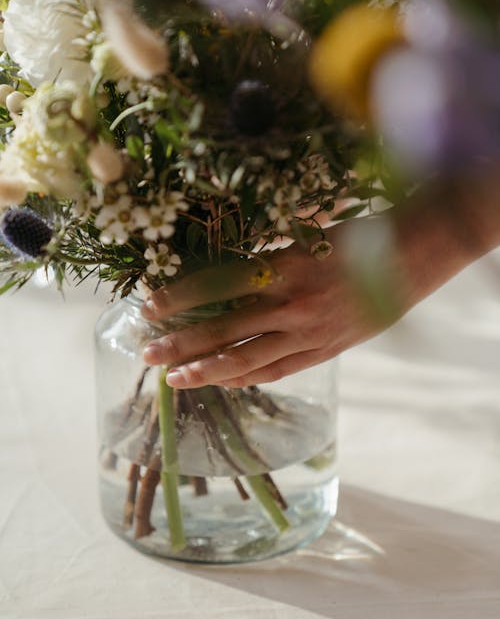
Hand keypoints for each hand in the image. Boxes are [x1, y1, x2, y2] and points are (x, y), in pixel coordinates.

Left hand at [142, 220, 396, 388]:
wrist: (414, 256)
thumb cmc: (359, 235)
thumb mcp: (307, 236)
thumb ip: (267, 258)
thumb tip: (220, 270)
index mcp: (284, 266)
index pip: (218, 285)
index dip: (180, 297)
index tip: (148, 307)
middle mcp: (292, 304)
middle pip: (224, 329)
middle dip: (181, 343)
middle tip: (146, 352)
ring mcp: (309, 333)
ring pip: (247, 359)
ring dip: (206, 370)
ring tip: (174, 379)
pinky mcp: (325, 351)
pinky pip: (279, 370)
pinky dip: (247, 378)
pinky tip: (223, 383)